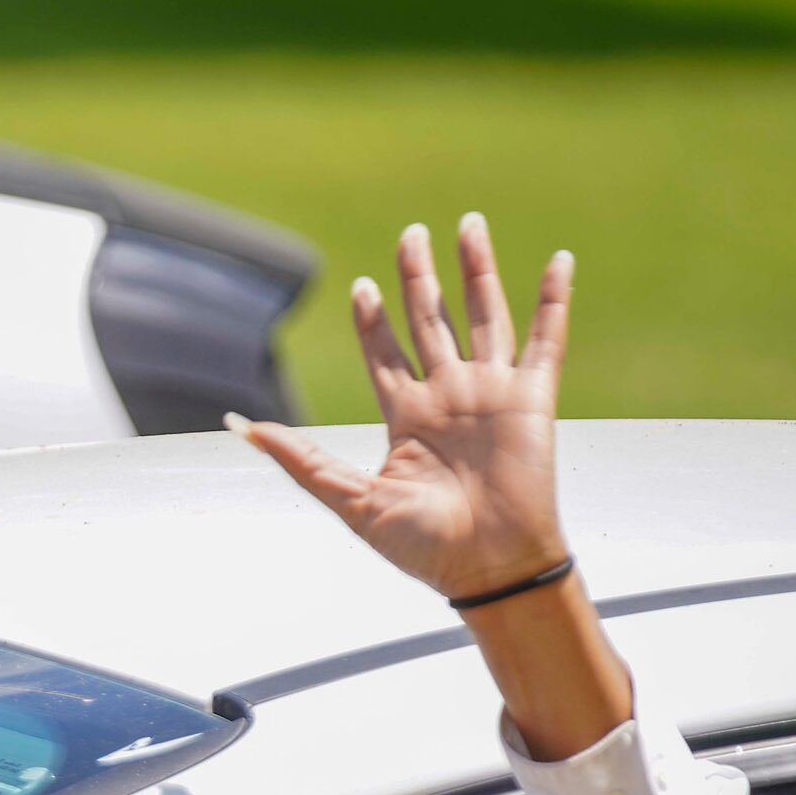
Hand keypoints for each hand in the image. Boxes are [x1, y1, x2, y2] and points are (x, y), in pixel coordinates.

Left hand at [231, 214, 573, 604]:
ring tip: (468, 224)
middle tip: (411, 234)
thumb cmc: (423, 547)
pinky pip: (546, 339)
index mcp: (407, 419)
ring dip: (476, 270)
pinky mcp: (532, 399)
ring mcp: (490, 394)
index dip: (374, 320)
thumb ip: (300, 459)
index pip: (386, 355)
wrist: (488, 569)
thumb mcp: (350, 499)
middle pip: (431, 321)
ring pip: (483, 315)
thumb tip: (238, 428)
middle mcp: (448, 398)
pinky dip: (553, 299)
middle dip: (419, 277)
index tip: (361, 286)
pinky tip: (557, 260)